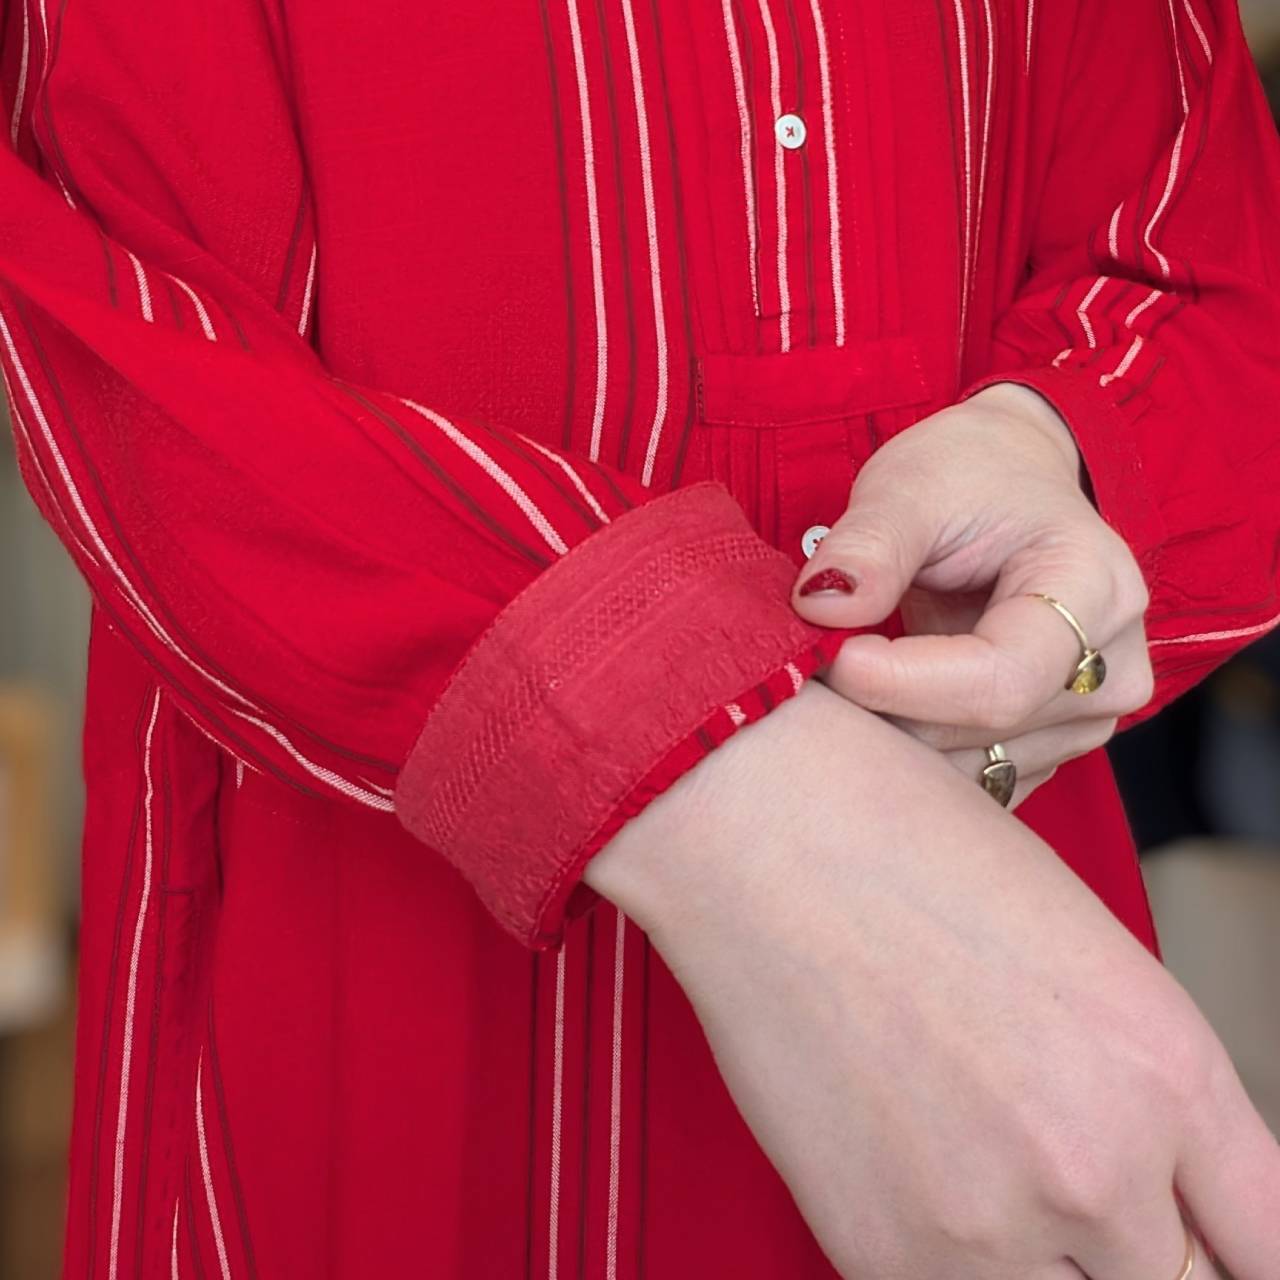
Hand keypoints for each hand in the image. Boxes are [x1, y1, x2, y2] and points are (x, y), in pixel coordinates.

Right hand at [587, 684, 1277, 1278]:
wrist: (759, 838)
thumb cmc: (910, 850)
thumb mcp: (1079, 948)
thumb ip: (1145, 1084)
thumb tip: (1156, 1178)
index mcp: (1166, 1066)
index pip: (1268, 1242)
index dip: (1238, 1247)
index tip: (1204, 1236)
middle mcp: (1098, 1165)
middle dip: (1147, 1251)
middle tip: (1082, 1197)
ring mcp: (986, 1223)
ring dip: (1053, 1263)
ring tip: (990, 1176)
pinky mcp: (881, 1252)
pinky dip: (960, 1263)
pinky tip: (921, 1176)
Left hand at [793, 383, 1153, 804]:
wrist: (1004, 487)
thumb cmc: (966, 476)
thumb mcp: (913, 484)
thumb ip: (871, 545)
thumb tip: (821, 607)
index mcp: (1096, 590)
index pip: (1003, 678)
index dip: (905, 682)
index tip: (830, 655)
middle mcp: (1110, 671)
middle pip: (978, 731)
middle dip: (879, 707)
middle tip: (809, 663)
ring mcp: (1083, 722)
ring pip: (964, 768)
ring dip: (884, 734)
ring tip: (838, 673)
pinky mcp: (1041, 751)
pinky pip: (962, 781)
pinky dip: (901, 755)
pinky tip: (870, 704)